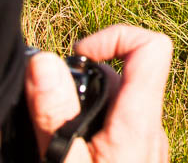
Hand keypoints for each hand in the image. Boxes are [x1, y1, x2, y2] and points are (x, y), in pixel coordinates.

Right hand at [24, 25, 171, 162]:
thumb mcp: (66, 162)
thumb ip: (56, 114)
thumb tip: (43, 61)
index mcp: (139, 122)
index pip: (152, 47)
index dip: (113, 36)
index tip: (77, 56)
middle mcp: (150, 129)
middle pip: (118, 78)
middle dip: (76, 83)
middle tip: (36, 107)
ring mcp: (144, 146)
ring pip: (112, 107)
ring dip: (76, 109)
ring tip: (36, 136)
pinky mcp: (135, 159)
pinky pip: (112, 130)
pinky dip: (85, 131)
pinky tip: (56, 153)